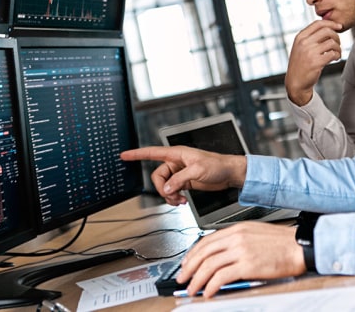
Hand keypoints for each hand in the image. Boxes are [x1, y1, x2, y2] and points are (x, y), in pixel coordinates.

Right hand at [120, 146, 246, 204]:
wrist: (229, 174)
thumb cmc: (218, 165)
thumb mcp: (198, 170)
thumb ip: (180, 179)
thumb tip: (167, 188)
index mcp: (177, 154)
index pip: (153, 153)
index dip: (137, 154)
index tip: (125, 155)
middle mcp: (176, 163)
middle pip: (158, 176)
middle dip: (163, 188)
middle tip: (173, 195)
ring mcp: (180, 173)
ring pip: (164, 186)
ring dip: (170, 196)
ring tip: (180, 200)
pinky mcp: (185, 182)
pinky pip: (172, 191)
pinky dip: (175, 198)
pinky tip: (183, 201)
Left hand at [178, 222, 305, 297]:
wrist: (299, 246)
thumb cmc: (282, 243)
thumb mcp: (255, 234)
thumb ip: (236, 241)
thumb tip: (221, 256)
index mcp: (236, 230)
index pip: (206, 241)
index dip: (192, 254)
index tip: (187, 264)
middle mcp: (236, 238)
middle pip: (203, 253)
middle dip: (189, 268)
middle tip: (183, 279)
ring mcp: (240, 251)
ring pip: (208, 265)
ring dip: (197, 280)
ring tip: (193, 289)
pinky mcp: (247, 265)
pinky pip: (221, 277)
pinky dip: (211, 286)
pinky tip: (209, 292)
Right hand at [286, 20, 342, 105]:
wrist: (295, 82)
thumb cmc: (300, 64)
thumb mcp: (300, 47)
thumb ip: (310, 37)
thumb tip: (329, 27)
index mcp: (300, 37)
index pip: (318, 23)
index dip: (331, 23)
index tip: (339, 26)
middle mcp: (304, 43)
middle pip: (327, 31)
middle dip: (336, 36)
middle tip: (338, 43)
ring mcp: (310, 52)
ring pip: (332, 42)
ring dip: (338, 48)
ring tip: (337, 53)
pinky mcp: (316, 62)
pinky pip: (333, 54)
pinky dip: (337, 55)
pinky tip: (335, 59)